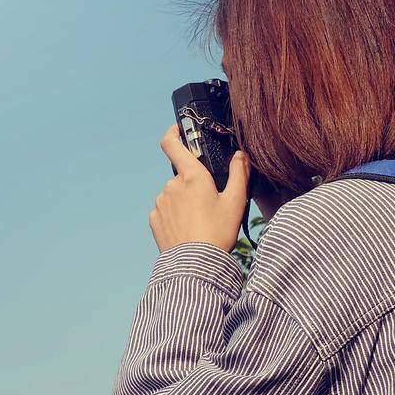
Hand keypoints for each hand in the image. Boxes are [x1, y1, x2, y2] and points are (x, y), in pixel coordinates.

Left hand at [150, 124, 249, 253]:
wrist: (195, 264)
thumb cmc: (218, 232)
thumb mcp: (236, 201)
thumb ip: (239, 173)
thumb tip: (240, 155)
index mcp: (192, 176)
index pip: (172, 144)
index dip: (173, 132)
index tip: (178, 129)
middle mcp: (171, 185)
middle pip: (182, 176)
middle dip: (194, 185)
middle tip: (210, 204)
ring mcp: (160, 202)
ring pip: (174, 194)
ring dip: (184, 201)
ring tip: (200, 222)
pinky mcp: (154, 219)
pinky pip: (165, 210)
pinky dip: (175, 215)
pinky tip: (188, 229)